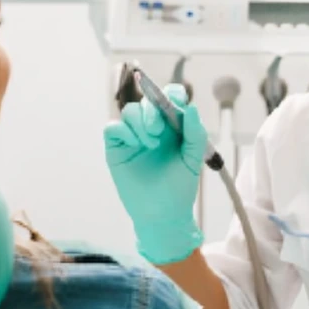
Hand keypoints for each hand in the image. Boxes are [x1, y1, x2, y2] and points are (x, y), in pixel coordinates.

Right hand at [104, 84, 207, 263]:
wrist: (163, 214)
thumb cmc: (180, 187)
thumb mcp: (193, 159)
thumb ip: (195, 133)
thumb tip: (191, 108)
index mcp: (174, 126)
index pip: (171, 97)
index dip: (171, 94)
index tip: (174, 103)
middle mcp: (153, 126)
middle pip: (148, 100)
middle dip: (152, 110)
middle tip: (158, 130)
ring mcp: (133, 136)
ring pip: (130, 111)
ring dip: (140, 123)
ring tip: (150, 145)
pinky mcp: (117, 148)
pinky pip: (112, 127)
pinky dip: (122, 130)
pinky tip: (134, 145)